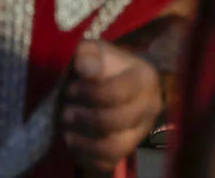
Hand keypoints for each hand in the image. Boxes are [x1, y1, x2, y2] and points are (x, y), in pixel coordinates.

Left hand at [62, 40, 162, 174]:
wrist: (109, 83)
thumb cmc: (101, 66)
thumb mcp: (94, 51)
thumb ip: (89, 53)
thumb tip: (86, 67)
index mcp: (144, 78)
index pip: (120, 92)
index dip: (90, 94)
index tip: (71, 89)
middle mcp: (149, 107)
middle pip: (118, 121)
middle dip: (85, 118)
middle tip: (65, 112)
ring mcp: (139, 132)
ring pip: (115, 148)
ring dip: (84, 142)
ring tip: (67, 132)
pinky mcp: (127, 151)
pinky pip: (106, 164)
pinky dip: (85, 157)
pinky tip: (74, 142)